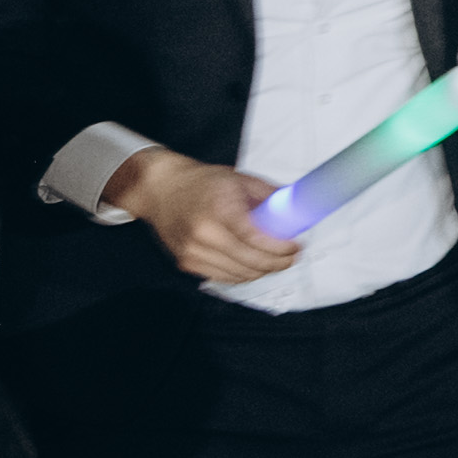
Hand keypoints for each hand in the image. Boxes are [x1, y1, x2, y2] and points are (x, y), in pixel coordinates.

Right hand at [106, 149, 303, 285]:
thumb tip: (297, 211)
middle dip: (278, 262)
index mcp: (219, 210)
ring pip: (240, 274)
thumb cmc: (201, 182)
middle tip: (291, 255)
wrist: (160, 189)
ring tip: (274, 259)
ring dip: (263, 270)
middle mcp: (203, 234)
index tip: (295, 246)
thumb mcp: (240, 179)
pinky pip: (224, 277)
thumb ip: (270, 196)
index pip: (255, 239)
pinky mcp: (186, 263)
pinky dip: (243, 274)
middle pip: (251, 262)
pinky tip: (252, 263)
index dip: (280, 248)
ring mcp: (192, 252)